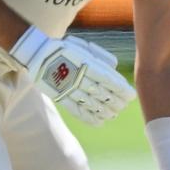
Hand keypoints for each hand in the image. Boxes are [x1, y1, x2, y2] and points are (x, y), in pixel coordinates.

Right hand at [11, 26, 135, 125]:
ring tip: (114, 114)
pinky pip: (77, 111)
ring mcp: (70, 90)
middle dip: (116, 102)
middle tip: (123, 105)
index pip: (110, 81)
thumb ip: (102, 57)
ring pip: (92, 105)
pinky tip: (100, 122)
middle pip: (103, 94)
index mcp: (88, 64)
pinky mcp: (61, 98)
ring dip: (106, 111)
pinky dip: (89, 118)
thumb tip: (115, 68)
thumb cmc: (66, 48)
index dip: (122, 91)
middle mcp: (80, 78)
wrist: (39, 54)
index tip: (131, 96)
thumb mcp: (85, 47)